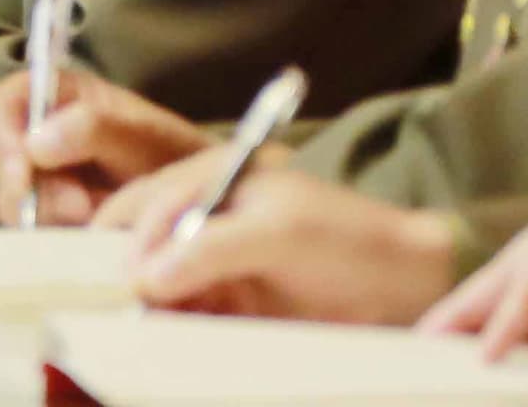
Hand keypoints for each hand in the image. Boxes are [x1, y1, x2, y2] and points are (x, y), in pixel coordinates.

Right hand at [0, 65, 211, 225]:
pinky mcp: (48, 218)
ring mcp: (40, 181)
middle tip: (81, 206)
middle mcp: (37, 136)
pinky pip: (31, 229)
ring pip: (10, 200)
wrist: (200, 205)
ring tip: (97, 215)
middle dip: (32, 187)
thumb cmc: (172, 157)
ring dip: (49, 213)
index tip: (22, 167)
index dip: (0, 133)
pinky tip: (91, 231)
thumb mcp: (141, 136)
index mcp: (53, 97)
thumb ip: (93, 129)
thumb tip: (35, 144)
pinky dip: (56, 234)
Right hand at [106, 162, 459, 323]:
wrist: (408, 290)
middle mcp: (206, 219)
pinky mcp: (230, 308)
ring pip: (157, 287)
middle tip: (119, 311)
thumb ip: (210, 248)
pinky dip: (171, 334)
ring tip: (140, 335)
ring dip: (145, 311)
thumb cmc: (351, 241)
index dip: (128, 239)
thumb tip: (146, 277)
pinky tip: (167, 346)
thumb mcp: (280, 234)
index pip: (146, 201)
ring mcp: (216, 265)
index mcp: (214, 180)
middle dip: (123, 274)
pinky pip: (185, 320)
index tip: (126, 282)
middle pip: (140, 243)